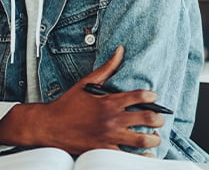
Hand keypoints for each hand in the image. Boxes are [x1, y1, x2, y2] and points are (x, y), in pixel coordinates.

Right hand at [0, 46, 164, 154]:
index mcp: (109, 101)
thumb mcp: (86, 83)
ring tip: (155, 137)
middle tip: (160, 119)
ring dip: (154, 138)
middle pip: (147, 118)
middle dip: (159, 118)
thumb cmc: (67, 105)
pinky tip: (146, 153)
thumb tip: (119, 51)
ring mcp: (109, 136)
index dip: (152, 97)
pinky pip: (128, 156)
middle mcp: (112, 119)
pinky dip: (140, 156)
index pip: (140, 96)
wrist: (48, 126)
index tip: (153, 98)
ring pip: (142, 139)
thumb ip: (107, 68)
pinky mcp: (103, 150)